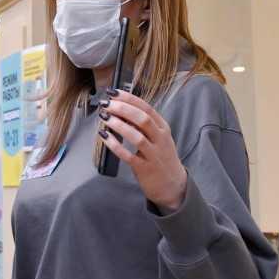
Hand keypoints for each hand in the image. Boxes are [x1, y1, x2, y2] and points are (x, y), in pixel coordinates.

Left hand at [99, 91, 187, 211]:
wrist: (173, 185)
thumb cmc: (161, 157)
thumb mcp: (157, 138)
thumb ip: (143, 125)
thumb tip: (121, 109)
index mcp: (163, 128)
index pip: (146, 108)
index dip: (129, 98)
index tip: (113, 92)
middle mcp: (160, 139)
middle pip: (143, 119)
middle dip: (123, 109)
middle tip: (106, 104)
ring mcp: (154, 155)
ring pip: (137, 136)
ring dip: (119, 125)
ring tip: (105, 117)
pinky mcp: (145, 169)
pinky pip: (129, 156)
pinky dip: (116, 146)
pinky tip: (105, 137)